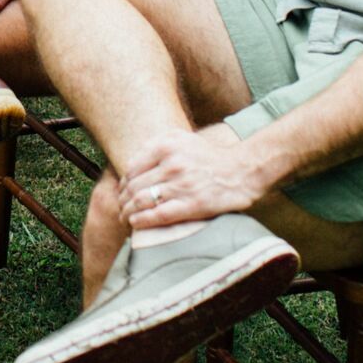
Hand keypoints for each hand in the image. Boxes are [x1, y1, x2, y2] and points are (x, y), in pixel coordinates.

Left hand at [117, 123, 281, 229]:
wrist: (242, 170)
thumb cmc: (210, 157)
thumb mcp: (182, 139)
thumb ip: (156, 146)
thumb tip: (132, 164)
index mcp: (166, 146)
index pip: (132, 168)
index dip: (123, 183)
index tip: (122, 192)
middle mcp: (171, 164)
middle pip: (134, 186)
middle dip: (123, 200)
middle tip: (121, 208)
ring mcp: (181, 185)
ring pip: (142, 201)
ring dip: (128, 212)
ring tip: (125, 218)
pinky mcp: (192, 205)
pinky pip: (158, 215)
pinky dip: (142, 221)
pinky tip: (135, 224)